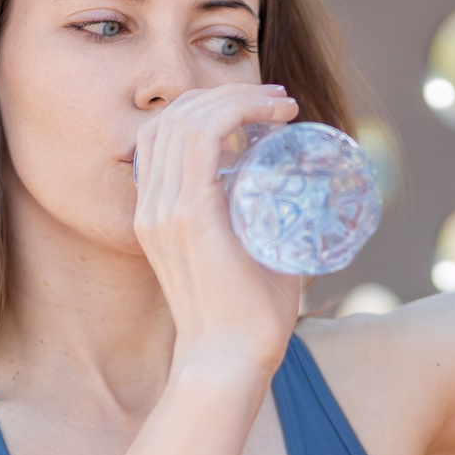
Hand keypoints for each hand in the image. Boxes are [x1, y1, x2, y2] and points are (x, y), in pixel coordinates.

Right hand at [133, 84, 304, 379]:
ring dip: (235, 97)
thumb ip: (261, 225)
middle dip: (226, 93)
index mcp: (157, 212)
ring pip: (186, 120)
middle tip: (276, 100)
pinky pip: (200, 139)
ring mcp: (165, 210)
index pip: (164, 134)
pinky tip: (271, 114)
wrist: (231, 360)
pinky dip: (236, 113)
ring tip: (279, 102)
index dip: (209, 107)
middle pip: (172, 117)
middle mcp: (152, 206)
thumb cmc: (248, 317)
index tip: (263, 109)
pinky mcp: (188, 216)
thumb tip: (302, 200)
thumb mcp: (249, 254)